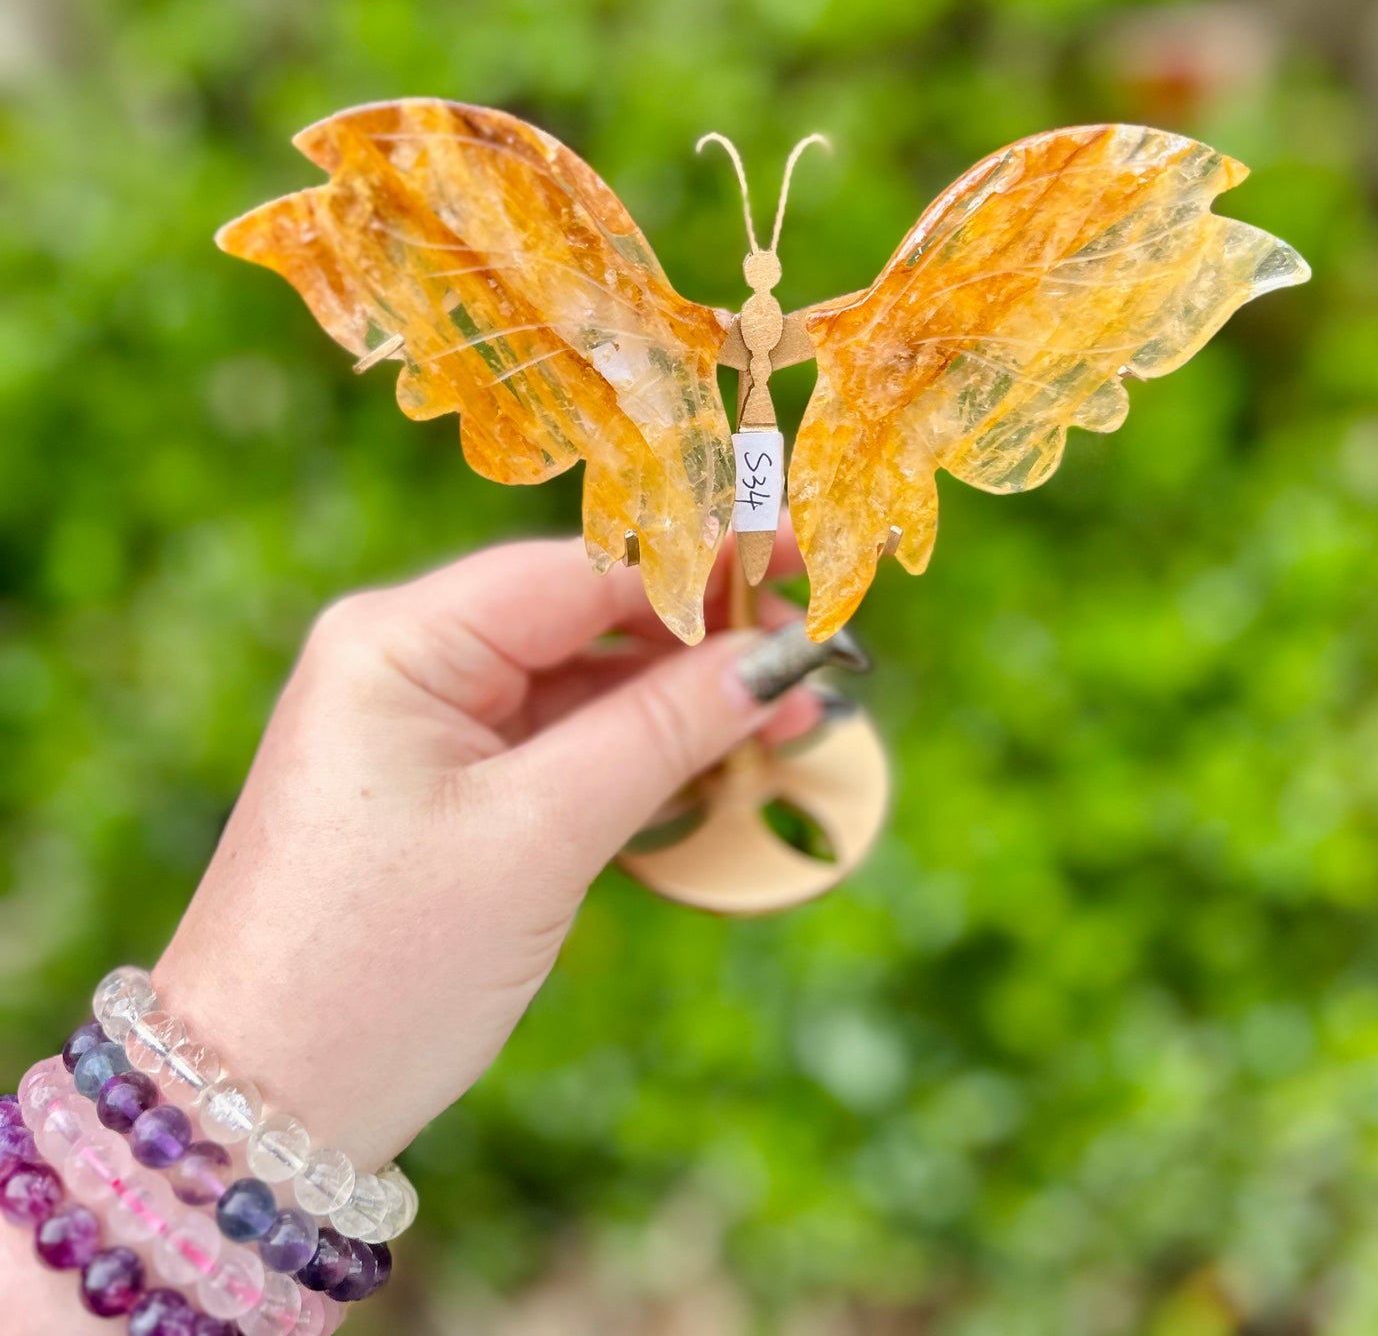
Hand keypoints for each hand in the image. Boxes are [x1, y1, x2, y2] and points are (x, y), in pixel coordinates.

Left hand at [147, 531, 821, 1171]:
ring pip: (582, 682)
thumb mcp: (538, 839)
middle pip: (586, 615)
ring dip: (683, 701)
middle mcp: (404, 660)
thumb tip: (778, 657)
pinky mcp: (440, 788)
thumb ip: (663, 731)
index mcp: (400, 641)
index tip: (807, 564)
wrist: (258, 1112)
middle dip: (704, 638)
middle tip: (822, 662)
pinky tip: (718, 761)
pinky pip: (557, 742)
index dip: (703, 562)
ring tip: (792, 721)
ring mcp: (420, 726)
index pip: (580, 568)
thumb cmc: (380, 966)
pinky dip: (637, 753)